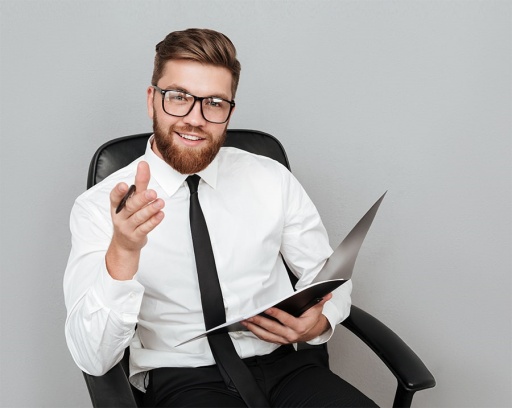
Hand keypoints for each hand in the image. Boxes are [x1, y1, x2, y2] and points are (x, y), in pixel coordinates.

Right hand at [106, 161, 164, 279]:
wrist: (125, 243)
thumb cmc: (129, 217)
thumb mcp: (132, 200)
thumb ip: (140, 183)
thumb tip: (144, 164)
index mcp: (117, 205)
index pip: (115, 197)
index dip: (118, 191)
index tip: (124, 184)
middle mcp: (121, 216)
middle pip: (130, 206)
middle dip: (141, 199)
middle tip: (152, 192)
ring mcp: (127, 227)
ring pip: (138, 218)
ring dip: (150, 210)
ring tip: (160, 203)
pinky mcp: (136, 236)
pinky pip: (145, 228)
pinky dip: (153, 221)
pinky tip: (160, 214)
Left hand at [241, 293, 332, 343]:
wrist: (313, 332)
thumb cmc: (312, 319)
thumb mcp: (317, 308)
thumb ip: (320, 300)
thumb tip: (327, 293)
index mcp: (299, 327)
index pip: (286, 320)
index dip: (276, 314)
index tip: (267, 309)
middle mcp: (291, 335)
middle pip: (273, 328)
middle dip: (260, 321)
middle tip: (250, 315)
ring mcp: (284, 339)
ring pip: (267, 335)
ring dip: (255, 328)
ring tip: (246, 321)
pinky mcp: (279, 341)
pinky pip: (266, 338)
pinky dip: (257, 332)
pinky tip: (250, 327)